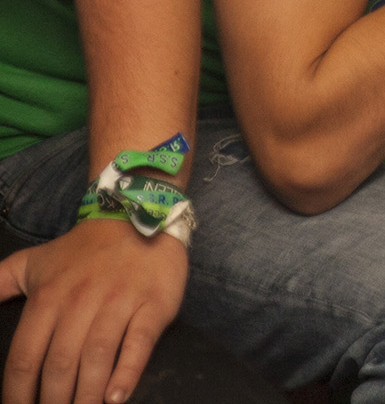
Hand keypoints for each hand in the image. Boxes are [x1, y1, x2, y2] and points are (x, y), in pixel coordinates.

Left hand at [1, 221, 186, 403]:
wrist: (138, 214)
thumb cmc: (81, 248)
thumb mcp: (31, 262)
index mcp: (48, 297)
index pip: (24, 356)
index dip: (17, 392)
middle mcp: (80, 302)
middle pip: (59, 364)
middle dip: (52, 400)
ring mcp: (119, 303)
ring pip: (96, 357)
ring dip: (87, 394)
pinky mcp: (153, 304)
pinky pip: (139, 343)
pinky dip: (128, 372)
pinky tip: (116, 397)